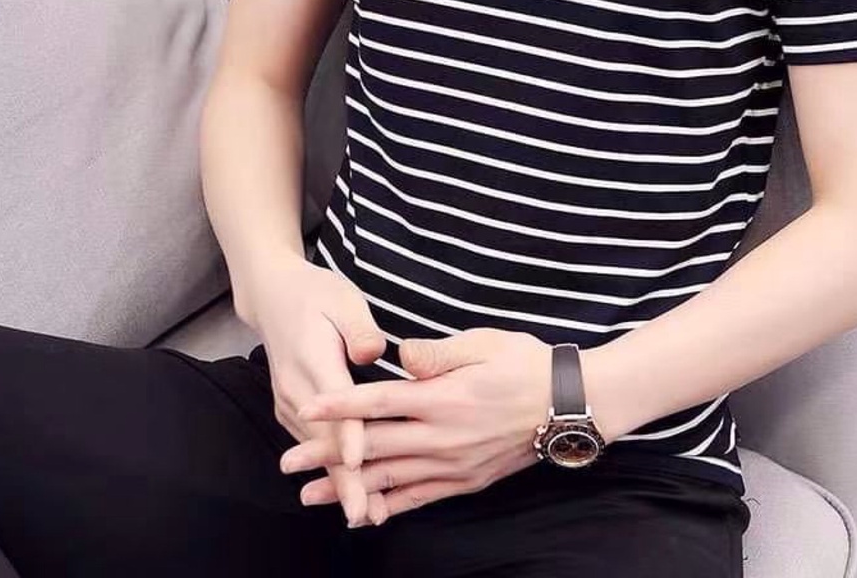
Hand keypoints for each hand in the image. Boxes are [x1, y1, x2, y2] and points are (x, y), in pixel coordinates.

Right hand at [239, 250, 388, 525]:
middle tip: (366, 512)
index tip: (360, 461)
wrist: (272, 295)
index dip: (347, 433)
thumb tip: (373, 353)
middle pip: (323, 439)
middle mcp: (295, 387)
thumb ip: (360, 328)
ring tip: (365, 513)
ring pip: (316, 448)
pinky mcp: (289, 409)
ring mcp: (288, 401)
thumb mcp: (343, 298)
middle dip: (345, 478)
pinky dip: (328, 469)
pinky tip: (349, 491)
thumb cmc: (317, 294)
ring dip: (338, 482)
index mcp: (312, 357)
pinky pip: (311, 443)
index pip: (334, 402)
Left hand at [280, 327, 553, 523]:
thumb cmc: (526, 363)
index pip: (379, 401)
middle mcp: (443, 436)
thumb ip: (439, 352)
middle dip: (327, 455)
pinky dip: (389, 506)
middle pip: (374, 447)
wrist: (569, 404)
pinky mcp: (466, 481)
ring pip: (390, 480)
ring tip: (310, 496)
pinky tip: (364, 514)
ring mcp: (454, 464)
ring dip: (347, 488)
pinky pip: (420, 498)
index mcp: (444, 397)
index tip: (306, 409)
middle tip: (287, 463)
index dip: (340, 406)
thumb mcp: (485, 342)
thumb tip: (401, 353)